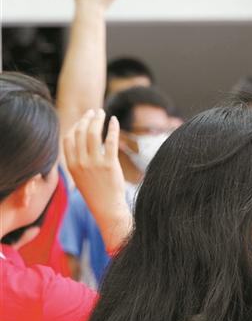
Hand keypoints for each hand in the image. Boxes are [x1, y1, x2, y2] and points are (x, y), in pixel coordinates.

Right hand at [64, 109, 125, 225]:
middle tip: (93, 112)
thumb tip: (81, 144)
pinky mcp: (109, 165)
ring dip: (97, 119)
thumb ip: (78, 161)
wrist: (107, 208)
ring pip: (93, 134)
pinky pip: (110, 141)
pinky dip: (112, 128)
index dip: (75, 125)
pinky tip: (114, 121)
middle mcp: (80, 162)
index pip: (68, 138)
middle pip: (80, 132)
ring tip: (102, 113)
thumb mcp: (80, 177)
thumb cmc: (96, 193)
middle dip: (86, 118)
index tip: (83, 119)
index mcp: (71, 165)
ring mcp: (94, 163)